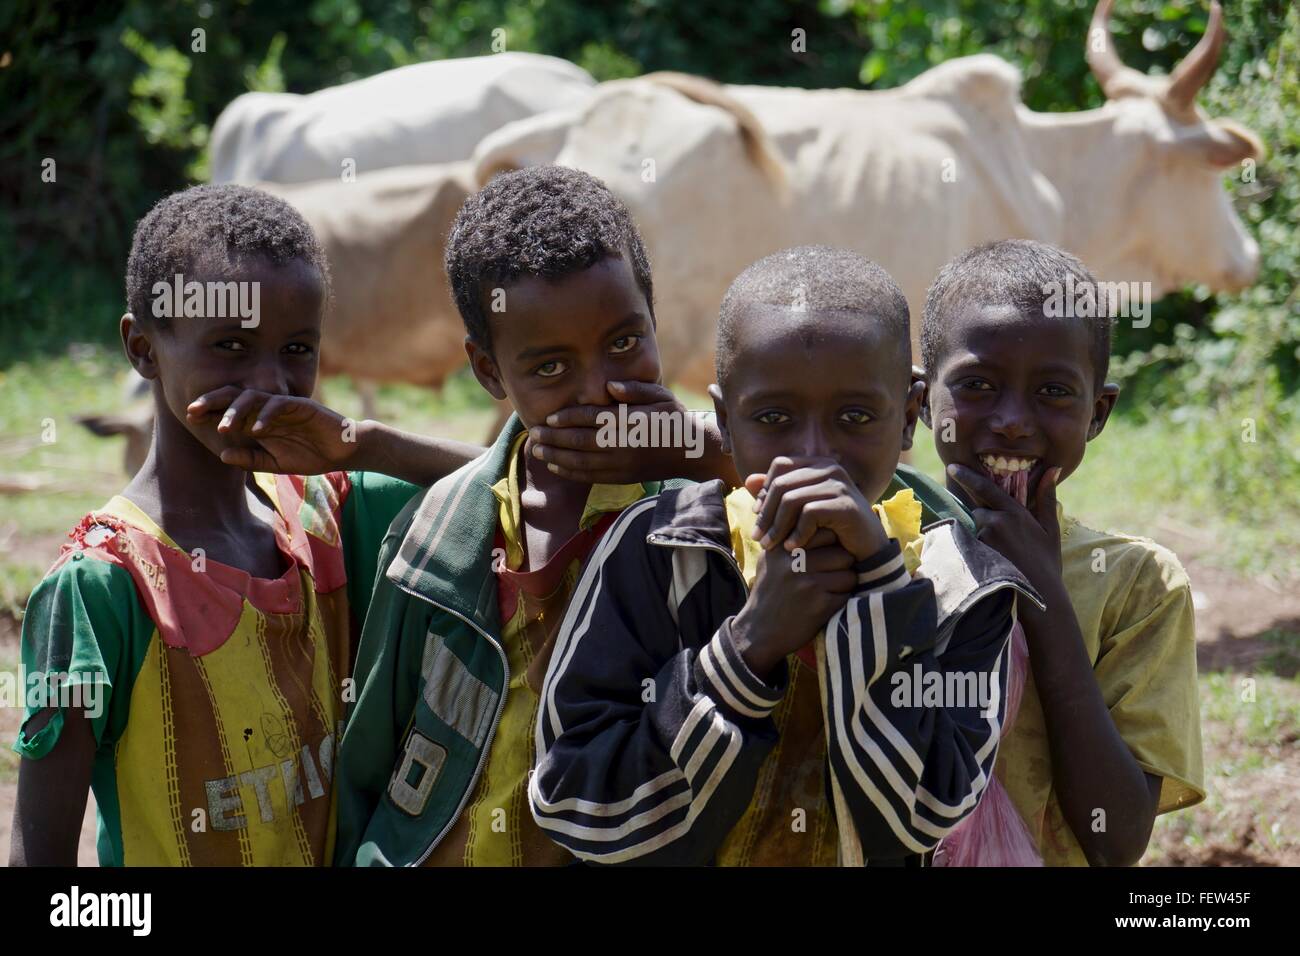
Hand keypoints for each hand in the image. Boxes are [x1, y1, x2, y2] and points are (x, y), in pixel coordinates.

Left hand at [187, 387, 359, 474]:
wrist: (343, 451)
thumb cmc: (311, 454)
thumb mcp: (275, 464)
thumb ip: (251, 460)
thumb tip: (222, 455)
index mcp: (259, 420)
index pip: (230, 409)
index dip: (210, 410)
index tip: (191, 417)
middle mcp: (268, 409)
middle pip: (235, 396)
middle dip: (212, 401)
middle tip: (193, 411)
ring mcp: (284, 406)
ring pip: (253, 398)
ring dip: (235, 411)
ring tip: (223, 428)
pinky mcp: (301, 406)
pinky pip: (278, 405)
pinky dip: (265, 416)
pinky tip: (256, 430)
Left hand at [526, 381, 705, 483]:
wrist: (692, 451)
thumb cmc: (673, 418)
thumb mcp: (660, 395)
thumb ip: (634, 389)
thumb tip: (609, 386)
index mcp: (630, 421)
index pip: (592, 418)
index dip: (568, 418)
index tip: (549, 418)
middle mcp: (623, 444)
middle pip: (580, 441)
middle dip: (553, 439)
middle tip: (533, 434)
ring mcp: (622, 464)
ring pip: (581, 462)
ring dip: (556, 457)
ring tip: (537, 451)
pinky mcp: (622, 477)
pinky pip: (590, 477)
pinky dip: (570, 472)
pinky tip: (555, 466)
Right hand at [731, 527, 856, 678]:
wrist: (758, 632)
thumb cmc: (768, 592)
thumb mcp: (769, 559)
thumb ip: (786, 536)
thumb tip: (809, 513)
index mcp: (782, 547)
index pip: (822, 529)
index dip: (830, 540)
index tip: (827, 550)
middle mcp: (794, 562)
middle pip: (840, 549)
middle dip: (843, 559)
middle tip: (834, 570)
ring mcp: (808, 583)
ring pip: (849, 571)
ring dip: (846, 579)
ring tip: (832, 586)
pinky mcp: (820, 604)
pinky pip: (847, 592)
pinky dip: (843, 597)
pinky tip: (828, 602)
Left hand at [748, 456, 889, 560]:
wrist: (867, 550)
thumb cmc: (831, 528)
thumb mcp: (801, 510)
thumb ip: (777, 495)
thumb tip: (748, 481)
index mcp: (818, 463)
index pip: (779, 466)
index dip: (764, 490)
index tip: (757, 516)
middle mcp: (830, 468)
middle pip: (782, 484)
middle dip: (766, 514)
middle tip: (758, 538)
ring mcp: (840, 484)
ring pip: (792, 500)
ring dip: (777, 527)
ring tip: (770, 546)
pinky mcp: (846, 504)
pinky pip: (810, 514)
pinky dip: (797, 533)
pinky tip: (793, 548)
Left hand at [946, 463, 1063, 591]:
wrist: (1040, 593)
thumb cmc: (1047, 561)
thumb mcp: (1050, 528)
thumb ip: (1047, 497)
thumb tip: (1053, 469)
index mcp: (1015, 512)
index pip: (986, 488)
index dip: (967, 476)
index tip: (952, 466)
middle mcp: (997, 521)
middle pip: (978, 509)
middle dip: (985, 517)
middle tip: (1003, 537)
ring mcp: (985, 537)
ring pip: (975, 527)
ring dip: (983, 534)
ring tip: (1003, 553)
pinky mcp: (977, 552)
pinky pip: (972, 542)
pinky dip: (979, 547)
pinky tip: (995, 559)